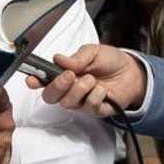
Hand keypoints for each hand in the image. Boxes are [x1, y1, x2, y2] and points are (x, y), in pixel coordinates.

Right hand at [31, 43, 146, 115]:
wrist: (131, 72)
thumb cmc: (109, 61)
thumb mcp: (93, 52)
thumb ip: (76, 58)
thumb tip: (58, 59)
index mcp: (63, 73)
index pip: (43, 80)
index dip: (34, 81)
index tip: (32, 79)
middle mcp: (68, 90)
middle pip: (50, 97)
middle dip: (57, 87)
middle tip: (70, 75)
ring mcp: (80, 102)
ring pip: (68, 103)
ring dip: (80, 89)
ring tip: (92, 79)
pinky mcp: (94, 111)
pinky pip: (88, 107)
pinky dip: (96, 95)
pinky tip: (103, 90)